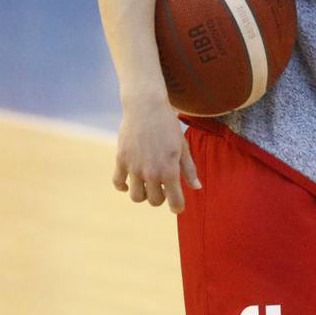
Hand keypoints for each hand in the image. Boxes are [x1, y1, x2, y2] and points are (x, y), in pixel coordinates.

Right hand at [112, 98, 200, 213]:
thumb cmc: (168, 127)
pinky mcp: (121, 160)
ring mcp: (134, 167)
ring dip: (143, 193)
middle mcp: (152, 172)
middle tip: (163, 187)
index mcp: (170, 170)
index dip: (177, 207)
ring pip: (136, 196)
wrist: (146, 107)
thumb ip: (189, 169)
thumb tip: (197, 187)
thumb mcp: (183, 147)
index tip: (177, 207)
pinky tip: (131, 180)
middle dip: (160, 198)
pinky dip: (123, 186)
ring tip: (148, 183)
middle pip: (154, 201)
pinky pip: (118, 183)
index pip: (174, 201)